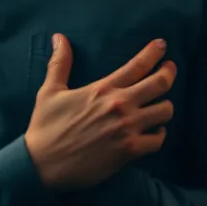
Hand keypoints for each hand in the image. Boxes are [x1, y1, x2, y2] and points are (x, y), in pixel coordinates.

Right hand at [24, 34, 175, 190]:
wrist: (37, 168)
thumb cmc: (44, 129)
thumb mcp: (49, 92)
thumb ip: (60, 63)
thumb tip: (59, 37)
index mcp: (104, 89)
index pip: (139, 63)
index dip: (155, 51)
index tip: (162, 45)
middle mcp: (120, 106)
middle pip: (161, 82)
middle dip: (169, 73)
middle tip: (169, 70)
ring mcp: (126, 129)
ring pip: (165, 111)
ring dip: (165, 107)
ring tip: (159, 105)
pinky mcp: (128, 151)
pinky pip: (157, 140)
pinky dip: (159, 135)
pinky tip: (154, 132)